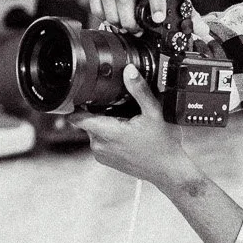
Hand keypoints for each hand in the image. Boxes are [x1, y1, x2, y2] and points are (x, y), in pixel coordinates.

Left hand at [77, 64, 194, 193]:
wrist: (167, 170)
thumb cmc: (161, 146)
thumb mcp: (153, 113)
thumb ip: (139, 91)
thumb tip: (129, 72)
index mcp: (107, 132)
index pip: (76, 117)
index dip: (75, 104)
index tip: (80, 95)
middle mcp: (99, 145)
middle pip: (88, 120)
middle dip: (99, 112)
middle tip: (119, 109)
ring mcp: (101, 154)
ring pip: (94, 130)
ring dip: (105, 124)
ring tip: (125, 123)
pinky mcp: (105, 160)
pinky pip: (100, 141)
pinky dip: (109, 135)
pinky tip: (126, 134)